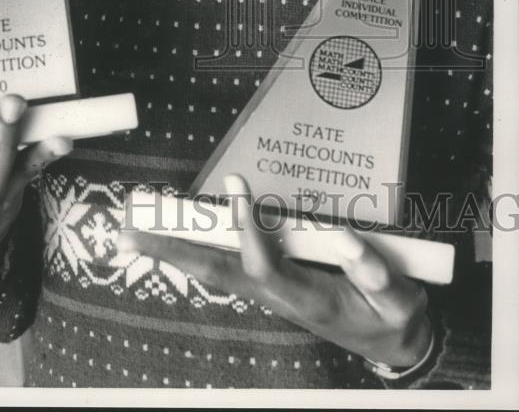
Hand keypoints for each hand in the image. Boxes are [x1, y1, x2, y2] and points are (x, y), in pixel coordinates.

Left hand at [118, 174, 431, 369]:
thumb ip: (373, 271)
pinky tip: (179, 233)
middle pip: (217, 272)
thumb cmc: (394, 318)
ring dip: (175, 250)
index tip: (238, 184)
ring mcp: (272, 292)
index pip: (264, 262)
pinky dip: (198, 249)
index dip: (248, 225)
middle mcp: (278, 297)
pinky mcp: (274, 285)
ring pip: (215, 270)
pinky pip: (228, 265)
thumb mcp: (399, 298)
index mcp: (306, 298)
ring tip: (135, 229)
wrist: (395, 344)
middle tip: (129, 231)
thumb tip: (342, 234)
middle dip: (173, 250)